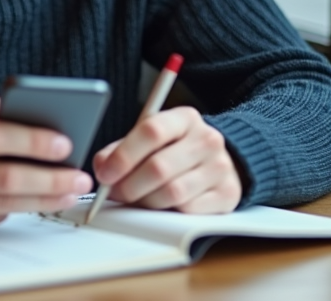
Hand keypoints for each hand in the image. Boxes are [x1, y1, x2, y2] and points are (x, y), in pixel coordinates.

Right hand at [0, 92, 93, 239]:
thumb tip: (14, 106)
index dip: (32, 140)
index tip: (64, 142)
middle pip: (3, 176)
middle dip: (49, 178)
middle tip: (79, 176)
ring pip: (1, 205)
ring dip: (43, 199)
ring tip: (69, 191)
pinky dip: (15, 211)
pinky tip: (36, 202)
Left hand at [91, 106, 241, 214]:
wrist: (218, 162)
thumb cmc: (176, 150)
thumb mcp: (151, 140)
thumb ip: (122, 150)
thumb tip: (102, 168)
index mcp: (185, 118)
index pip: (151, 131)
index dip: (123, 156)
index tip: (105, 174)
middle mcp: (206, 139)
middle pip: (159, 167)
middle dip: (129, 186)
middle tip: (115, 194)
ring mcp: (220, 167)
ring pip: (172, 192)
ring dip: (146, 202)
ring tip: (138, 199)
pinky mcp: (227, 194)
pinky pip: (189, 210)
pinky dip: (169, 211)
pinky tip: (163, 205)